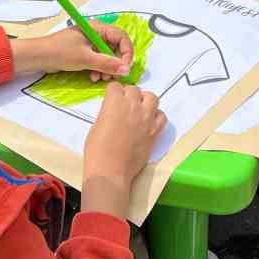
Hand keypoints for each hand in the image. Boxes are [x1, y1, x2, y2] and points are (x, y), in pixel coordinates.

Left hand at [14, 21, 134, 80]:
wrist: (37, 57)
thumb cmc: (61, 52)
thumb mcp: (86, 58)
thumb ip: (107, 64)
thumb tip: (126, 70)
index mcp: (98, 28)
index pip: (122, 38)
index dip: (127, 53)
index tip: (125, 68)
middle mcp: (96, 34)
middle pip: (116, 48)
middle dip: (115, 63)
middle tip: (112, 76)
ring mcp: (90, 43)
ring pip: (107, 56)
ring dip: (106, 68)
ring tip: (99, 78)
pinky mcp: (84, 52)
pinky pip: (98, 60)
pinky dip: (98, 69)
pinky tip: (93, 77)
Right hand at [82, 84, 165, 215]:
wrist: (110, 171)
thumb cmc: (97, 151)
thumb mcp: (96, 126)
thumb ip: (107, 114)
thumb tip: (114, 113)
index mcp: (114, 103)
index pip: (115, 86)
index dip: (113, 93)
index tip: (111, 100)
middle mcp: (132, 106)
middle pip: (134, 89)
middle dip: (128, 95)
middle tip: (124, 106)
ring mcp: (146, 118)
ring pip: (152, 97)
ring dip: (145, 101)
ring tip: (139, 110)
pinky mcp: (154, 131)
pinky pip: (162, 116)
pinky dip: (156, 116)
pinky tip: (149, 122)